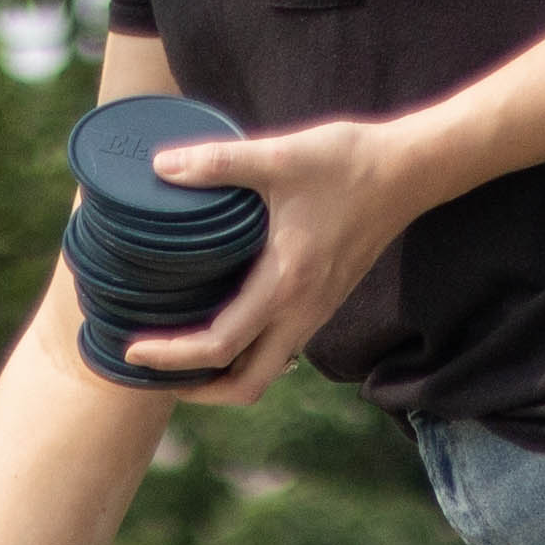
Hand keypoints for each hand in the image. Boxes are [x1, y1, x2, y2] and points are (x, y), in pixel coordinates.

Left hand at [121, 110, 448, 402]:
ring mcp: (316, 313)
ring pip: (264, 373)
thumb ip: (219, 162)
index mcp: (285, 283)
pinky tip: (221, 327)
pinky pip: (279, 350)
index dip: (172, 356)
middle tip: (154, 371)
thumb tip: (161, 167)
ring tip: (181, 359)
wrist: (409, 171)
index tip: (135, 350)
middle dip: (197, 390)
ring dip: (222, 377)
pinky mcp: (323, 304)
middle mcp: (302, 312)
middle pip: (246, 385)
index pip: (220, 344)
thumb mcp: (281, 154)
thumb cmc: (347, 161)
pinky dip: (245, 355)